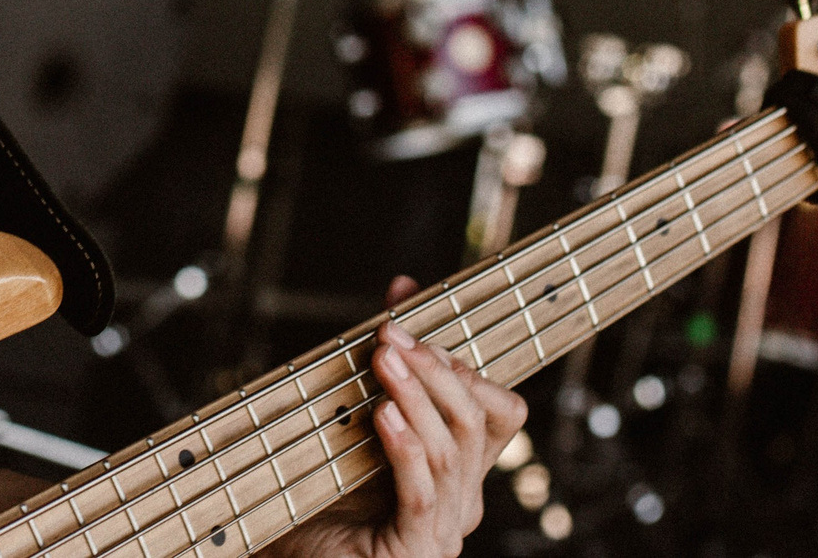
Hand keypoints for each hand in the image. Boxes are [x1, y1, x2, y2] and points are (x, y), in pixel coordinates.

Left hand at [265, 278, 525, 557]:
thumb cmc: (318, 498)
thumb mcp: (354, 421)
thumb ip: (386, 364)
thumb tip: (402, 286)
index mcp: (458, 474)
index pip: (499, 411)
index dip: (463, 360)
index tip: (409, 317)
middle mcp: (461, 503)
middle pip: (475, 421)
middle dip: (435, 368)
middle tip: (391, 333)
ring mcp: (443, 532)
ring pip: (451, 450)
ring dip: (416, 395)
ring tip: (382, 358)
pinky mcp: (416, 552)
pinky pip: (422, 492)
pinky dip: (406, 447)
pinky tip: (383, 415)